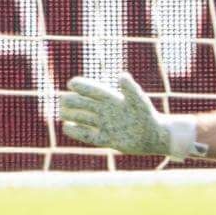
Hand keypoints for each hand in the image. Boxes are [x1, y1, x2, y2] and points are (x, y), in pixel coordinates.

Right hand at [60, 73, 200, 157]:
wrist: (154, 136)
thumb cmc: (148, 116)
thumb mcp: (139, 102)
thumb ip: (130, 89)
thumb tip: (121, 75)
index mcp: (114, 99)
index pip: (95, 91)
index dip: (84, 86)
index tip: (71, 83)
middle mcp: (107, 111)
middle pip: (86, 104)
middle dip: (74, 101)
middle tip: (62, 99)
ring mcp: (106, 125)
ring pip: (85, 118)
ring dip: (73, 115)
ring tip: (61, 112)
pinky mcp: (106, 139)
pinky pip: (89, 136)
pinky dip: (78, 132)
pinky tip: (66, 128)